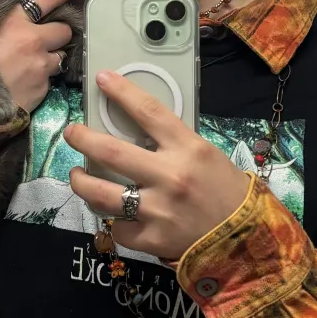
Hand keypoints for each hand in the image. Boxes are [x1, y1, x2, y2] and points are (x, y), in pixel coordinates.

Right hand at [0, 0, 75, 112]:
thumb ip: (1, 24)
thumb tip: (16, 18)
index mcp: (13, 21)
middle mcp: (32, 39)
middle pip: (63, 29)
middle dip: (59, 32)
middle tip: (48, 37)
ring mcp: (40, 65)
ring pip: (61, 55)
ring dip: (52, 56)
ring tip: (34, 62)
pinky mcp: (43, 87)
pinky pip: (51, 78)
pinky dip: (43, 79)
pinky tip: (27, 81)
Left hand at [64, 70, 251, 261]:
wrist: (244, 239)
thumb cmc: (226, 191)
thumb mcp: (206, 155)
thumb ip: (173, 143)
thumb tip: (137, 130)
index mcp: (188, 149)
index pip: (149, 112)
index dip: (122, 92)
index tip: (102, 79)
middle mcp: (170, 177)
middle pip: (111, 151)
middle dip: (83, 138)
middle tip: (72, 132)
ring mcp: (158, 210)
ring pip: (102, 193)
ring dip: (81, 181)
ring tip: (77, 175)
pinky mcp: (151, 239)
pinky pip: (118, 227)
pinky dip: (114, 221)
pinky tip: (116, 215)